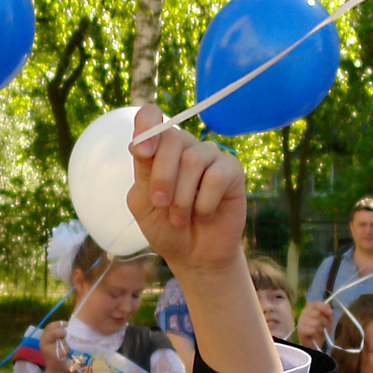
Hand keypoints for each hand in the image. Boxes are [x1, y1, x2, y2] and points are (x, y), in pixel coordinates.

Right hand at [37, 320, 67, 362]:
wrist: (54, 370)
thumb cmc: (55, 354)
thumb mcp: (53, 342)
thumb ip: (55, 334)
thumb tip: (63, 324)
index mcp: (43, 338)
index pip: (49, 327)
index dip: (58, 323)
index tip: (66, 324)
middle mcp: (43, 343)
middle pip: (54, 332)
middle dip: (62, 332)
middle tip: (64, 335)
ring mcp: (48, 350)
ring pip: (62, 341)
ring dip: (65, 344)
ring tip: (62, 350)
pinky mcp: (55, 356)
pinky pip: (65, 349)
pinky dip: (67, 351)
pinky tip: (64, 355)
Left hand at [125, 106, 245, 274]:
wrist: (194, 256)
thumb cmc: (166, 227)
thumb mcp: (144, 202)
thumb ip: (144, 172)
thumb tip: (141, 144)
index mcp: (158, 150)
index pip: (151, 116)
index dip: (146, 125)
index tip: (140, 153)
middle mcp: (184, 147)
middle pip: (171, 138)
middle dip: (162, 176)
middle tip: (160, 204)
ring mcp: (210, 156)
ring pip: (193, 159)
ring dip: (182, 197)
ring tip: (180, 218)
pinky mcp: (232, 170)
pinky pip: (216, 176)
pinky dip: (205, 202)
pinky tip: (204, 215)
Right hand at [296, 299, 332, 348]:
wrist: (316, 342)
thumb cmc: (322, 329)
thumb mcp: (329, 320)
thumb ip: (328, 312)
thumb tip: (328, 307)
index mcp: (311, 307)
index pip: (316, 303)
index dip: (324, 307)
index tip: (330, 313)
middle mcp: (304, 312)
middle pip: (317, 313)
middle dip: (324, 322)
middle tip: (323, 327)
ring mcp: (301, 320)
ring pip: (316, 323)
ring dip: (320, 329)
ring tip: (318, 332)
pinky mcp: (299, 329)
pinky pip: (312, 330)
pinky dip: (316, 334)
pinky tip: (314, 336)